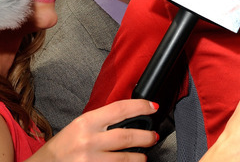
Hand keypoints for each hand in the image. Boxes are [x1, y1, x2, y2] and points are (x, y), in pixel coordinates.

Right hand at [29, 99, 158, 161]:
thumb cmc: (63, 146)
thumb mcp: (80, 125)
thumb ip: (103, 120)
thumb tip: (132, 115)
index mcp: (86, 122)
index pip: (120, 109)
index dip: (141, 106)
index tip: (153, 107)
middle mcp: (88, 141)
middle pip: (127, 137)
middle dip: (146, 137)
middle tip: (153, 137)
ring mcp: (89, 160)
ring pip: (125, 159)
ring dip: (139, 157)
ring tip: (142, 156)